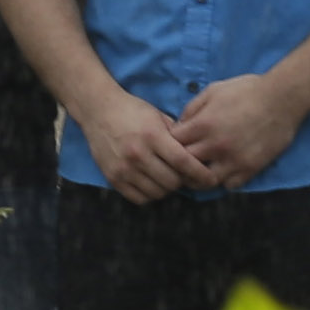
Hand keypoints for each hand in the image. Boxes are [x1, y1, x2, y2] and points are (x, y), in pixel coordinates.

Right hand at [80, 85, 214, 204]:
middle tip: (183, 175)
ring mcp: (124, 168)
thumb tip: (198, 154)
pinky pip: (139, 198)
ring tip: (166, 178)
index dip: (200, 173)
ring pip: (157, 193)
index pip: (183, 161)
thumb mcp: (157, 116)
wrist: (98, 110)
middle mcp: (138, 154)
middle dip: (183, 181)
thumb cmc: (132, 111)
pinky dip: (150, 195)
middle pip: (172, 181)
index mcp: (152, 136)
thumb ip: (177, 135)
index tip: (211, 179)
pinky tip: (152, 183)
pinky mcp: (113, 178)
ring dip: (167, 188)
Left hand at [171, 71, 307, 192]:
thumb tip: (179, 125)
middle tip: (185, 160)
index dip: (171, 144)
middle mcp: (215, 145)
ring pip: (205, 181)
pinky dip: (224, 180)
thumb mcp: (214, 90)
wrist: (282, 98)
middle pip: (185, 166)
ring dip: (201, 177)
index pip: (172, 144)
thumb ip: (192, 108)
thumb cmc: (247, 90)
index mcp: (203, 124)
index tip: (176, 142)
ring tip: (203, 170)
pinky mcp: (250, 168)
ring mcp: (233, 160)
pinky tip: (225, 170)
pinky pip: (229, 185)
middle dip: (181, 163)